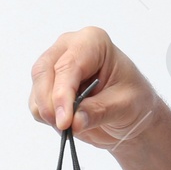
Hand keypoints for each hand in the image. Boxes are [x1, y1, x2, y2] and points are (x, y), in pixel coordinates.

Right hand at [29, 27, 159, 150]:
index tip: (65, 120)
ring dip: (49, 112)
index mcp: (93, 42)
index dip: (62, 94)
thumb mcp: (124, 106)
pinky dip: (48, 118)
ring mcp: (54, 64)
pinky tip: (69, 121)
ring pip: (37, 89)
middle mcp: (69, 47)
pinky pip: (36, 103)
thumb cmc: (134, 99)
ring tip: (74, 125)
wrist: (131, 113)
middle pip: (43, 72)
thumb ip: (98, 112)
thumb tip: (74, 122)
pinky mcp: (47, 85)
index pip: (68, 66)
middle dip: (50, 103)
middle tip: (64, 127)